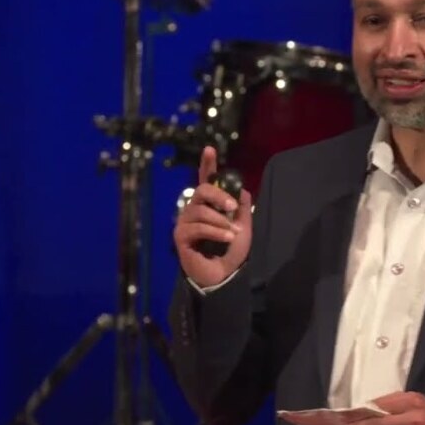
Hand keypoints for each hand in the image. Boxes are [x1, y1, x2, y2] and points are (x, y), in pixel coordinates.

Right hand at [173, 146, 252, 287]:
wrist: (225, 275)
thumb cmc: (231, 250)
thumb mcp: (243, 225)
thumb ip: (242, 207)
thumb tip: (241, 189)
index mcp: (208, 204)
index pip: (205, 180)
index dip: (207, 164)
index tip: (210, 149)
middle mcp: (193, 209)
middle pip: (202, 190)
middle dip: (220, 196)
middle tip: (233, 208)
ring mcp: (185, 222)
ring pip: (201, 210)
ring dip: (221, 221)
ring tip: (233, 233)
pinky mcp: (181, 236)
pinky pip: (198, 227)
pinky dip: (216, 231)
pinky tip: (226, 238)